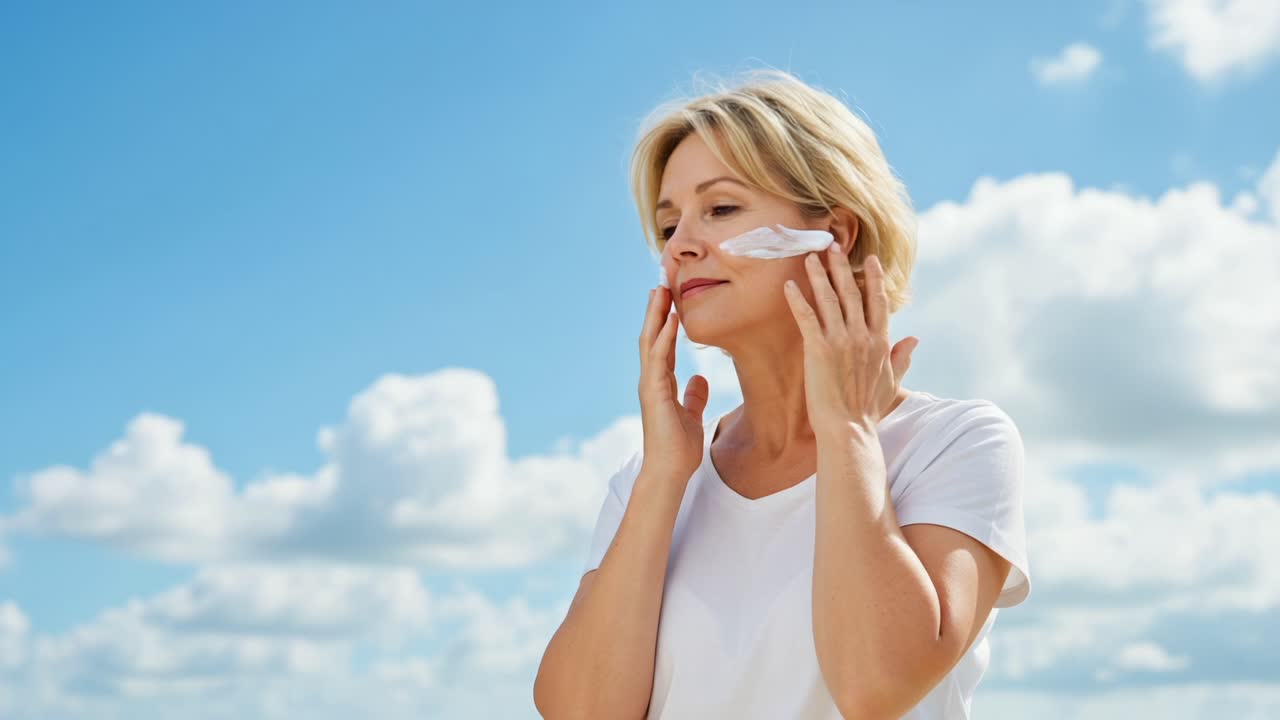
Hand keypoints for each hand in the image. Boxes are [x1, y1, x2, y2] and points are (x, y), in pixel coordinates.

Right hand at [637, 285, 709, 484]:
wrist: (670, 471)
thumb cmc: (679, 448)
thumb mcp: (691, 415)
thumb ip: (693, 396)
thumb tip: (699, 380)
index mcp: (661, 383)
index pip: (663, 344)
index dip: (666, 321)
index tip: (671, 297)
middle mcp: (652, 379)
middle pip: (652, 336)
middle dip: (656, 309)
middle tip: (661, 281)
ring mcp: (650, 384)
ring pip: (650, 341)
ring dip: (655, 315)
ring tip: (660, 289)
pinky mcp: (653, 392)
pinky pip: (658, 359)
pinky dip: (664, 338)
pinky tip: (670, 320)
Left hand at [782, 245, 918, 434]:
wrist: (849, 428)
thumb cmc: (869, 410)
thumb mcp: (891, 382)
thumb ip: (902, 358)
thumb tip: (914, 339)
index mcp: (880, 342)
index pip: (878, 302)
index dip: (874, 278)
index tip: (869, 259)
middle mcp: (861, 336)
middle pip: (851, 292)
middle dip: (841, 266)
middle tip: (832, 245)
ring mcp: (840, 341)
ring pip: (829, 299)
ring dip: (818, 275)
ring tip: (809, 257)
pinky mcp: (819, 349)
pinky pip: (807, 317)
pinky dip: (797, 300)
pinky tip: (789, 286)